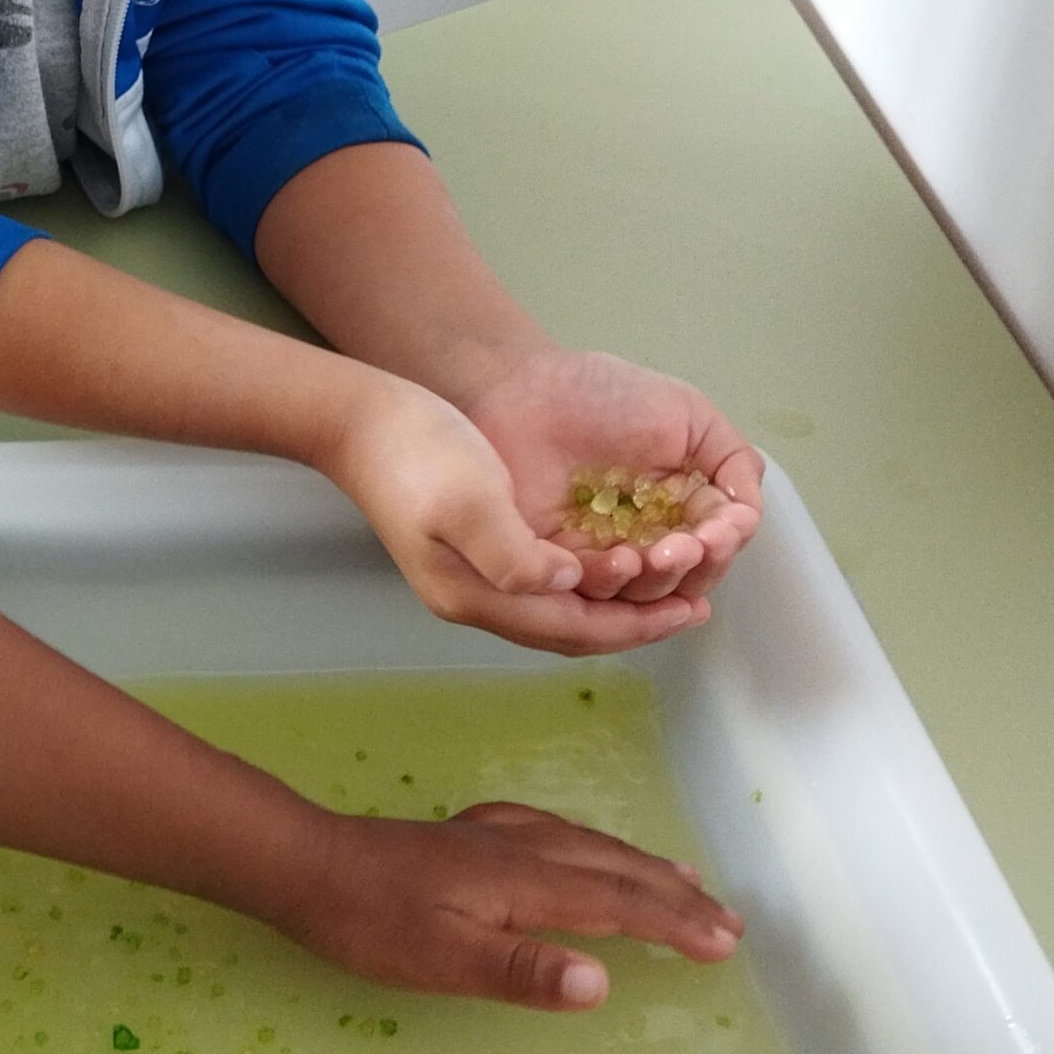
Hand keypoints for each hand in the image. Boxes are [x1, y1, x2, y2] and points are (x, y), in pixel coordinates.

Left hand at [277, 800, 742, 1009]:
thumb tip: (603, 981)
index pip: (616, 902)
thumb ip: (523, 970)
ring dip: (642, 865)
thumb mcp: (444, 959)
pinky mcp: (475, 832)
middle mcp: (521, 844)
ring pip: (589, 845)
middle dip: (674, 893)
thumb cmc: (375, 922)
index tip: (724, 940)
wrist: (313, 865)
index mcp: (524, 879)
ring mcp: (497, 832)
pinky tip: (589, 850)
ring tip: (684, 879)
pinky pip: (560, 833)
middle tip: (729, 917)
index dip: (673, 921)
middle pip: (613, 868)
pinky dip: (596, 847)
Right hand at [324, 372, 711, 654]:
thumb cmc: (416, 453)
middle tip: (693, 608)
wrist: (361, 423)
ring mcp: (472, 577)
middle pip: (570, 630)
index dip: (634, 625)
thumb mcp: (468, 499)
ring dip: (613, 606)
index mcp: (477, 595)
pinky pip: (545, 585)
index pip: (573, 628)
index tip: (688, 612)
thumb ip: (515, 554)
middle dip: (633, 623)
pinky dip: (587, 582)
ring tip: (664, 589)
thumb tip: (568, 586)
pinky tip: (609, 560)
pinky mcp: (473, 550)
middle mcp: (478, 598)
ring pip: (559, 612)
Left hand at [462, 348, 764, 605]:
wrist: (524, 388)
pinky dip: (613, 586)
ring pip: (646, 597)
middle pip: (689, 578)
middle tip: (688, 546)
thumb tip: (750, 513)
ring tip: (655, 553)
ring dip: (661, 582)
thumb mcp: (687, 414)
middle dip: (697, 568)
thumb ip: (732, 460)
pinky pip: (594, 595)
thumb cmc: (603, 393)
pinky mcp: (562, 567)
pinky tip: (619, 559)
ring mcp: (606, 553)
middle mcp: (649, 535)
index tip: (720, 531)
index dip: (725, 543)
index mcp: (682, 502)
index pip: (719, 541)